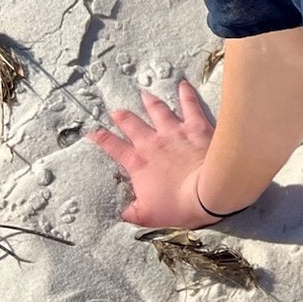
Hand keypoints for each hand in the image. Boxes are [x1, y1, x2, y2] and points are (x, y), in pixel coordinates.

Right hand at [87, 80, 237, 229]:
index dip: (101, 139)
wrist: (210, 191)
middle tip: (116, 111)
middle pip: (132, 124)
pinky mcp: (196, 126)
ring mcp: (174, 131)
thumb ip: (133, 213)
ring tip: (145, 95)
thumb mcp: (149, 216)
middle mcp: (152, 142)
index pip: (113, 147)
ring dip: (150, 102)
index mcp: (138, 163)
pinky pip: (189, 105)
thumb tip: (123, 214)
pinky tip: (184, 85)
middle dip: (122, 116)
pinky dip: (186, 94)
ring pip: (158, 110)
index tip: (92, 132)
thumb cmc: (179, 206)